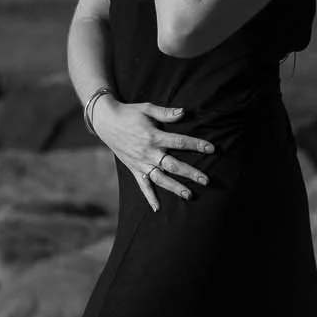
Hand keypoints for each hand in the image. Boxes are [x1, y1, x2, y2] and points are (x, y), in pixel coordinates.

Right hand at [93, 95, 213, 213]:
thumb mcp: (147, 108)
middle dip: (190, 172)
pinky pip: (142, 185)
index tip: (211, 148)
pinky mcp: (133, 168)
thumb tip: (183, 112)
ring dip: (175, 187)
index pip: (179, 142)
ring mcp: (140, 162)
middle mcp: (148, 152)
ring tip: (189, 195)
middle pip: (173, 165)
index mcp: (154, 136)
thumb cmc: (129, 113)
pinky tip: (157, 208)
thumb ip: (165, 113)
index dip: (196, 144)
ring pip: (160, 178)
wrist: (105, 121)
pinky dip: (149, 197)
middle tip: (206, 180)